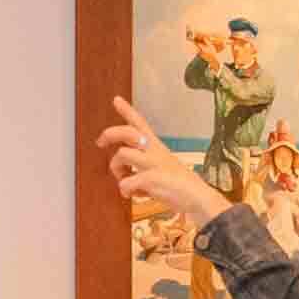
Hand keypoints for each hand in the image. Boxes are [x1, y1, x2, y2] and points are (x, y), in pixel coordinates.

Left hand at [100, 97, 225, 226]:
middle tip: (100, 142)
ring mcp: (152, 164)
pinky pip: (125, 182)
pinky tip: (132, 195)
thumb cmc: (182, 187)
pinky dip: (125, 190)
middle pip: (127, 132)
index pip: (141, 124)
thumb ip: (146, 168)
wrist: (198, 199)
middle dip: (109, 134)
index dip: (127, 110)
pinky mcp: (151, 178)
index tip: (116, 99)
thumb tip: (126, 178)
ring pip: (121, 154)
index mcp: (158, 148)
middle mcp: (154, 152)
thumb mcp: (165, 169)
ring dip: (116, 168)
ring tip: (123, 179)